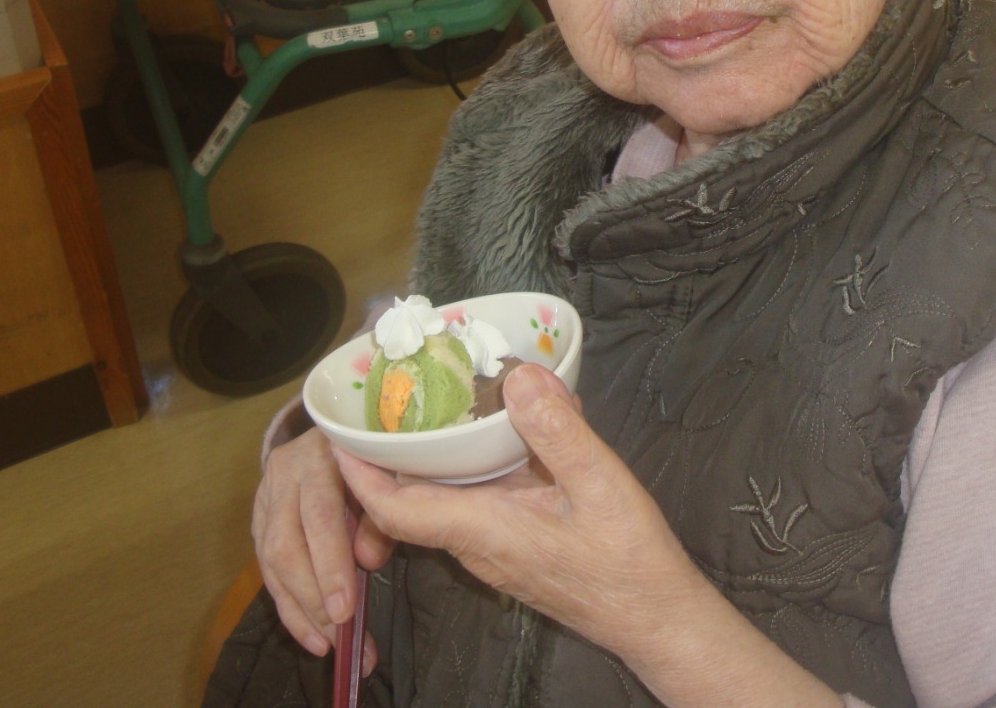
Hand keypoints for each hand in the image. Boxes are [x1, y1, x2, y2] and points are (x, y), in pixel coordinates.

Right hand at [252, 427, 394, 659]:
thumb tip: (367, 561)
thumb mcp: (385, 476)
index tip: (346, 609)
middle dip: (313, 596)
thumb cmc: (373, 456)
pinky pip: (266, 569)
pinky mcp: (258, 518)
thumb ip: (380, 516)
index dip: (330, 565)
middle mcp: (286, 472)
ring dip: (300, 610)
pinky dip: (289, 606)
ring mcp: (267, 495)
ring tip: (327, 645)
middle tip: (339, 635)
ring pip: (272, 561)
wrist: (338, 430)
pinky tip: (310, 635)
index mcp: (323, 454)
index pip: (320, 515)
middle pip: (287, 544)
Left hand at [333, 363, 842, 706]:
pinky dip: (465, 469)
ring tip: (425, 405)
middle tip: (382, 400)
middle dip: (386, 456)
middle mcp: (476, 544)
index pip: (395, 509)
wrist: (655, 617)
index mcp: (483, 530)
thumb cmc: (628, 559)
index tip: (340, 431)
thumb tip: (518, 376)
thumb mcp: (601, 484)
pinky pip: (472, 505)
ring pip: (440, 504)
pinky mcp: (514, 547)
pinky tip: (494, 433)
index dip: (360, 473)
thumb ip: (557, 431)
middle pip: (409, 503)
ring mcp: (494, 550)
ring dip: (425, 461)